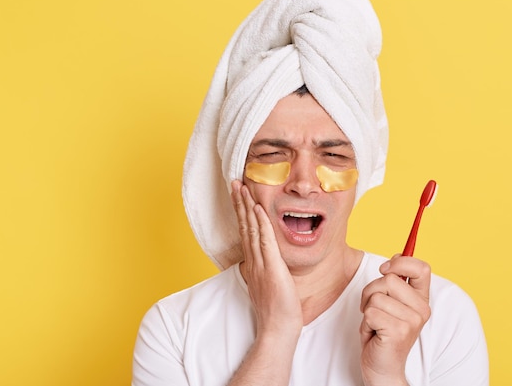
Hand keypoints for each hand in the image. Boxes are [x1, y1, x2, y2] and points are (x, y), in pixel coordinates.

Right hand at [230, 180, 302, 337]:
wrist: (278, 329)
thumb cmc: (276, 311)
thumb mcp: (268, 285)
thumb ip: (263, 270)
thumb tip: (260, 262)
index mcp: (253, 263)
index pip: (245, 232)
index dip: (241, 212)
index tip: (238, 195)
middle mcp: (253, 261)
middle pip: (244, 226)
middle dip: (239, 203)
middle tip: (234, 183)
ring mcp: (261, 264)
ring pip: (251, 229)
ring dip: (246, 207)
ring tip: (241, 188)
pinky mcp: (271, 268)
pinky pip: (265, 241)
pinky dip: (261, 223)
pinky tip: (258, 208)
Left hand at [359, 255, 431, 385]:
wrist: (382, 368)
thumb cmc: (382, 333)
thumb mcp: (391, 303)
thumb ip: (396, 281)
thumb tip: (396, 256)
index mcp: (421, 299)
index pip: (422, 268)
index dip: (401, 262)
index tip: (385, 268)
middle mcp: (421, 309)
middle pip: (388, 279)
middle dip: (370, 291)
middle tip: (372, 309)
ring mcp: (412, 321)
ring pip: (376, 296)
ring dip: (366, 309)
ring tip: (374, 324)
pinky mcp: (399, 331)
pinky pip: (370, 312)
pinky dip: (365, 322)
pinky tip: (374, 333)